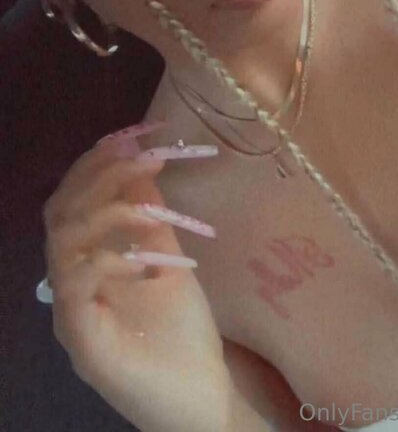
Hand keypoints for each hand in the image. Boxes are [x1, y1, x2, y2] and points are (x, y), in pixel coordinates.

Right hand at [43, 129, 230, 431]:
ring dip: (110, 210)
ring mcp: (71, 314)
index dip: (100, 158)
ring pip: (64, 242)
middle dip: (101, 172)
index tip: (141, 131)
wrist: (199, 403)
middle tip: (147, 155)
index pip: (73, 196)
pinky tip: (150, 259)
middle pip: (60, 211)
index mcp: (86, 260)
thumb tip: (143, 162)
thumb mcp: (169, 259)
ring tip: (154, 210)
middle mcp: (69, 284)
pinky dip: (112, 260)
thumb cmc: (182, 335)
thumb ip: (150, 217)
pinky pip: (78, 288)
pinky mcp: (83, 343)